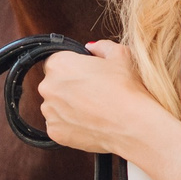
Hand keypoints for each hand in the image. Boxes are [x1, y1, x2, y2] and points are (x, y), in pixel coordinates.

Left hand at [34, 40, 159, 154]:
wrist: (132, 125)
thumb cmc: (126, 89)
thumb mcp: (120, 55)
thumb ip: (102, 46)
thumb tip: (92, 48)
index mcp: (59, 63)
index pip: (57, 61)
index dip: (74, 68)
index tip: (87, 76)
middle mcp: (48, 87)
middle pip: (54, 84)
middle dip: (70, 87)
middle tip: (93, 93)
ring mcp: (49, 112)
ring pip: (56, 106)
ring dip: (69, 107)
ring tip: (94, 110)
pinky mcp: (54, 133)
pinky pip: (59, 125)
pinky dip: (71, 125)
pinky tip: (90, 122)